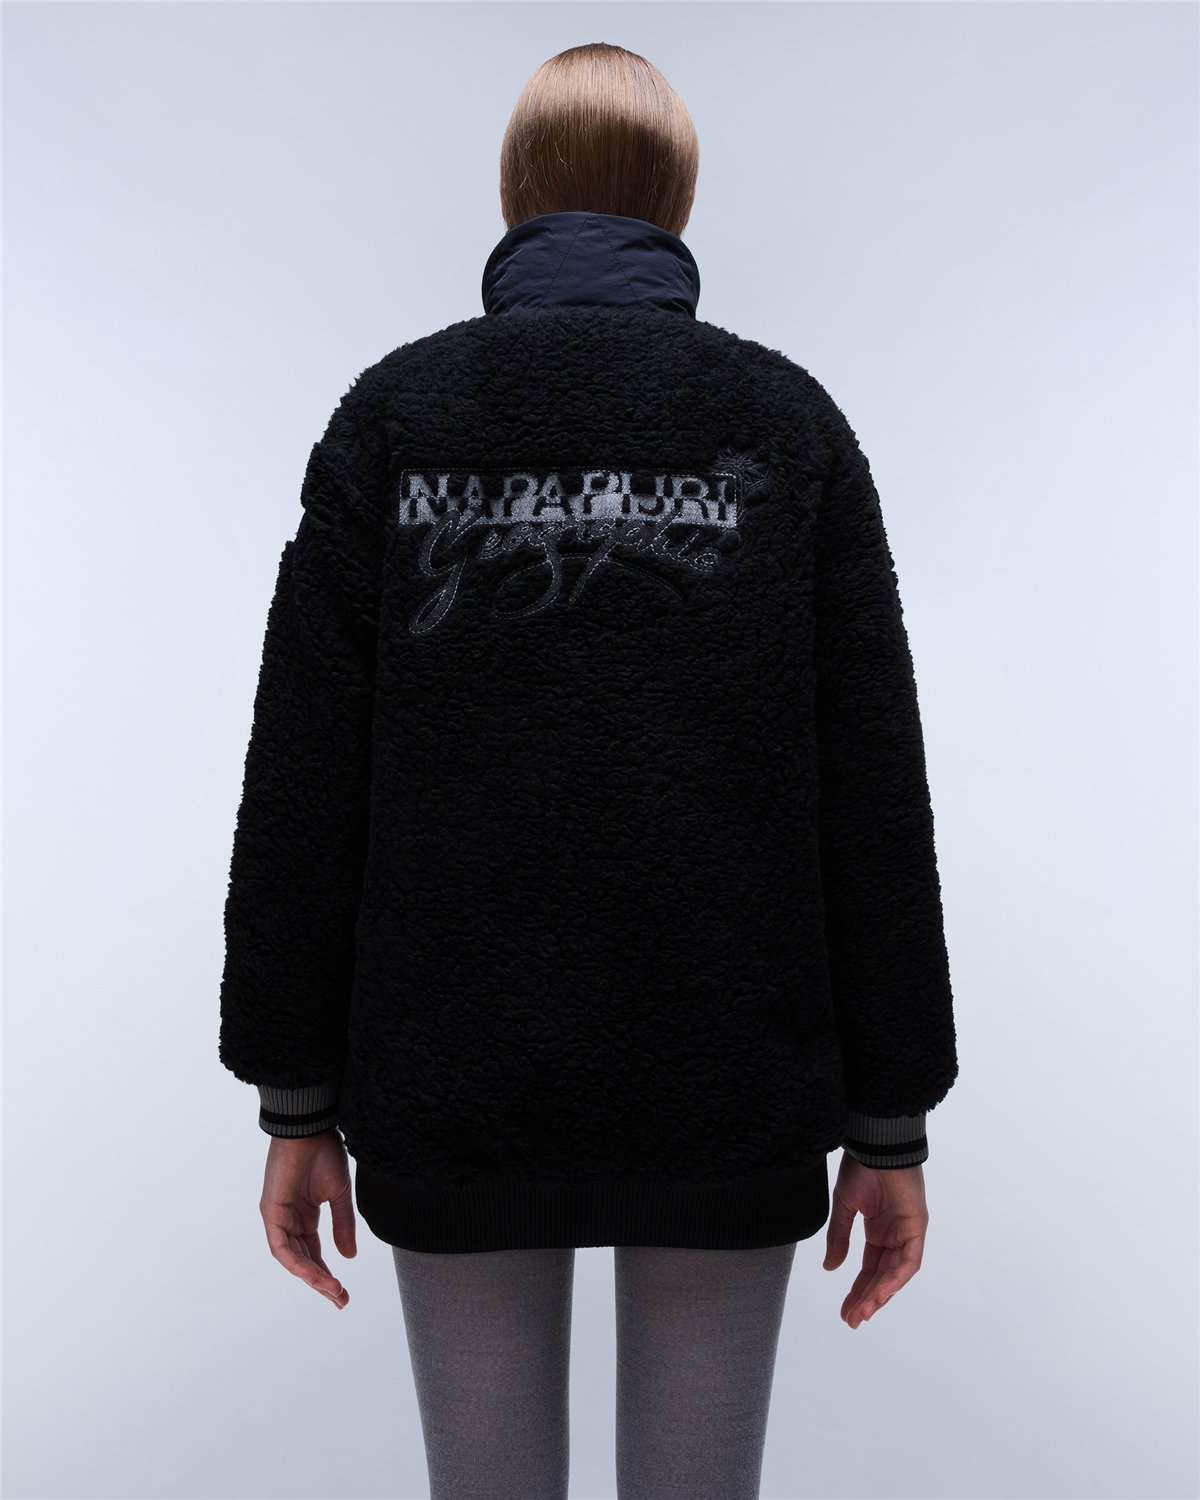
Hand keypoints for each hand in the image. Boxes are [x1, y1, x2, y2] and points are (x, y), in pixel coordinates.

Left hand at [260, 1130, 356, 1307]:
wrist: (310, 1127)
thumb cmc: (324, 1153)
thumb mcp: (339, 1194)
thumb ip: (343, 1225)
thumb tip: (349, 1256)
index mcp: (304, 1216)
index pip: (314, 1254)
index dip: (328, 1274)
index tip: (344, 1293)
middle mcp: (289, 1221)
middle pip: (304, 1261)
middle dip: (321, 1282)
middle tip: (341, 1300)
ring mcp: (278, 1218)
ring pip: (292, 1258)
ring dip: (312, 1277)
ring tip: (332, 1290)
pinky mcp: (270, 1212)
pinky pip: (281, 1246)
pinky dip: (296, 1262)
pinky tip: (312, 1275)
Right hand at [822, 1152, 927, 1327]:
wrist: (876, 1145)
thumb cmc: (861, 1168)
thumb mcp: (844, 1207)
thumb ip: (839, 1238)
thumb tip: (831, 1269)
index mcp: (878, 1230)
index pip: (870, 1268)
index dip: (857, 1290)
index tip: (845, 1311)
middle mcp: (894, 1235)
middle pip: (882, 1276)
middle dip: (867, 1299)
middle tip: (851, 1320)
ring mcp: (907, 1232)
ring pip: (896, 1274)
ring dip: (880, 1295)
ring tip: (862, 1313)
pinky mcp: (917, 1227)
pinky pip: (909, 1261)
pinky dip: (895, 1278)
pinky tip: (880, 1293)